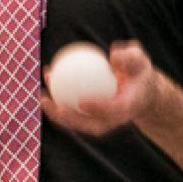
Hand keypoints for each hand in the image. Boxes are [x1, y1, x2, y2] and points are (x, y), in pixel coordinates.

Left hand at [41, 40, 166, 137]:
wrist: (140, 90)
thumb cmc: (138, 71)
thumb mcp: (140, 60)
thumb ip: (130, 57)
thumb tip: (113, 55)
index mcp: (129, 108)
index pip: (114, 111)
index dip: (98, 108)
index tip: (82, 100)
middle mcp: (114, 120)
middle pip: (91, 125)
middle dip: (71, 120)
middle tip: (56, 105)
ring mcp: (102, 121)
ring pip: (77, 122)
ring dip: (57, 113)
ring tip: (42, 96)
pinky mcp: (90, 117)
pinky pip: (71, 110)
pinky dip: (58, 99)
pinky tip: (47, 78)